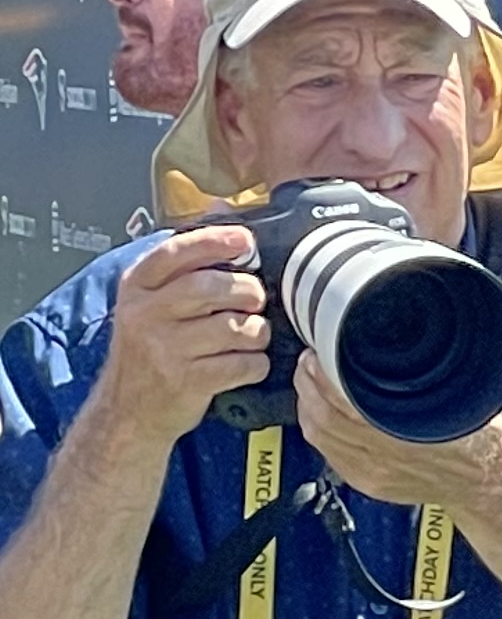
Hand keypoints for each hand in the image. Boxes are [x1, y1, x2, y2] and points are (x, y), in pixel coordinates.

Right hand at [95, 223, 269, 448]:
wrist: (128, 410)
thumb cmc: (150, 348)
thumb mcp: (152, 300)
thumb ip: (185, 261)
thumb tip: (222, 208)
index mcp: (137, 286)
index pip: (176, 251)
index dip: (216, 242)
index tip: (245, 241)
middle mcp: (146, 313)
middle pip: (213, 287)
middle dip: (248, 291)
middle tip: (253, 300)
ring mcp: (164, 348)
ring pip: (236, 326)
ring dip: (256, 331)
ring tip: (248, 336)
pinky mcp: (187, 380)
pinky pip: (244, 363)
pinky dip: (254, 364)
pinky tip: (243, 364)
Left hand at [295, 351, 501, 512]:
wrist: (488, 481)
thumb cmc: (481, 440)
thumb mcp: (457, 395)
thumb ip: (419, 376)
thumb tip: (390, 345)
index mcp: (404, 433)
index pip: (341, 400)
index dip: (321, 374)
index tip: (317, 353)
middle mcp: (383, 456)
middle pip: (321, 417)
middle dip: (307, 385)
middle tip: (309, 362)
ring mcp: (371, 472)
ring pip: (318, 436)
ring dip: (307, 406)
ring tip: (310, 384)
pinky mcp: (367, 481)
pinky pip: (327, 453)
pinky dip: (318, 429)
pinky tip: (320, 414)